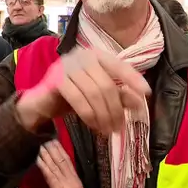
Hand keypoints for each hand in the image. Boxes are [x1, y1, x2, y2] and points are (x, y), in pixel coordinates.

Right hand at [17, 48, 150, 134]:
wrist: (41, 103)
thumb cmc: (73, 97)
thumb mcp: (99, 96)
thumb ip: (118, 95)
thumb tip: (139, 99)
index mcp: (95, 55)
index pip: (119, 65)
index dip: (133, 79)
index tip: (146, 94)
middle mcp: (82, 56)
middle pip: (107, 84)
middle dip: (116, 109)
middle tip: (119, 129)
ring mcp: (67, 66)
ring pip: (95, 93)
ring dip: (104, 116)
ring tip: (108, 131)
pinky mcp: (56, 80)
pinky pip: (79, 100)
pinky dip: (90, 116)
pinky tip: (95, 127)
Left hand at [33, 140, 87, 187]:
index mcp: (74, 180)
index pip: (67, 163)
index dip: (60, 152)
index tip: (55, 142)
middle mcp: (70, 179)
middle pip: (61, 161)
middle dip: (54, 150)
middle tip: (47, 139)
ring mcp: (65, 183)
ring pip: (55, 165)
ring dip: (47, 155)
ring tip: (41, 145)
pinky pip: (50, 175)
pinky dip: (44, 166)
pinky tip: (39, 159)